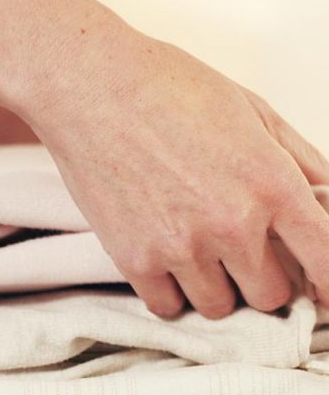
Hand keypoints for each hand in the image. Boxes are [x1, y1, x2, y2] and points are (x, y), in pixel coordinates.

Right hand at [0, 0, 328, 317]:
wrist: (90, 87)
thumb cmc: (169, 88)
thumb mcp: (253, 111)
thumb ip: (300, 162)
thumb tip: (325, 202)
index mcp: (271, 184)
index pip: (325, 261)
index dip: (327, 285)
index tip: (322, 294)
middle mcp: (231, 224)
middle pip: (271, 296)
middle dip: (263, 280)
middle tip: (244, 256)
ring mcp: (180, 247)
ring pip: (219, 307)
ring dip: (217, 288)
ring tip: (200, 253)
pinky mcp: (134, 260)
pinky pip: (167, 307)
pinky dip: (172, 291)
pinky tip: (167, 259)